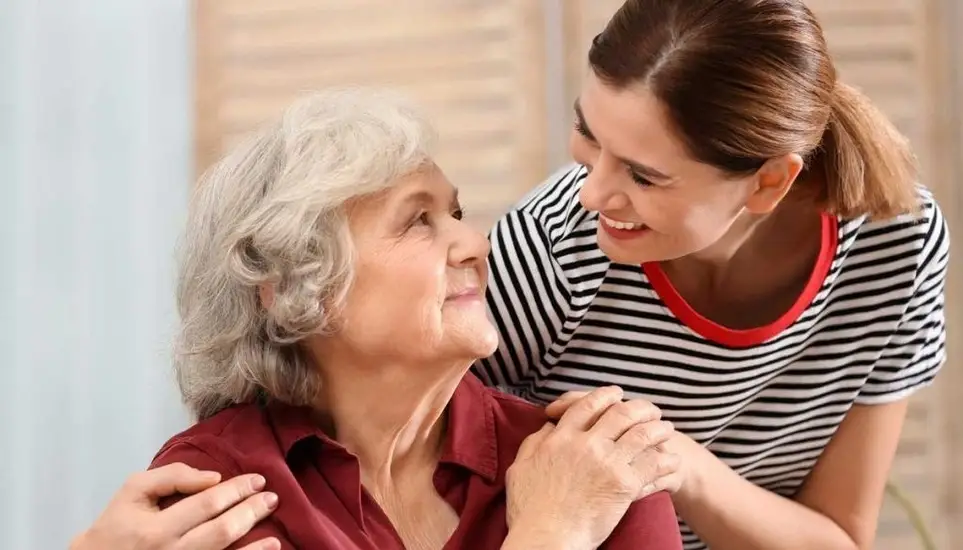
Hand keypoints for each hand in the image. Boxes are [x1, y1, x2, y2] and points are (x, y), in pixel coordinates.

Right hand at [70, 463, 279, 549]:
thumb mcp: (134, 491)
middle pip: (223, 531)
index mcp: (157, 529)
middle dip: (252, 512)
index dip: (237, 490)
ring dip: (256, 546)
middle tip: (271, 498)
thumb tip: (213, 478)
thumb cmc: (116, 525)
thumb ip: (172, 476)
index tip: (257, 480)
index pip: (208, 504)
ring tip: (275, 535)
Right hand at [505, 386, 678, 549]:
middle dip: (638, 408)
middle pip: (619, 413)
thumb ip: (534, 443)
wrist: (547, 538)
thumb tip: (548, 427)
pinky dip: (665, 459)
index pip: (587, 405)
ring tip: (666, 429)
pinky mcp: (624, 483)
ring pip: (641, 433)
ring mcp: (607, 462)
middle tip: (648, 410)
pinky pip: (653, 463)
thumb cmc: (529, 510)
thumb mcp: (520, 468)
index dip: (604, 396)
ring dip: (657, 428)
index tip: (615, 394)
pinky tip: (671, 459)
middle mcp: (586, 443)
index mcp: (560, 438)